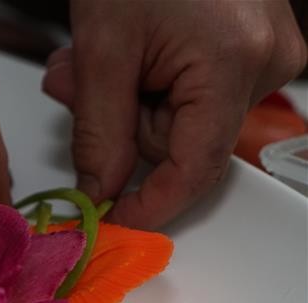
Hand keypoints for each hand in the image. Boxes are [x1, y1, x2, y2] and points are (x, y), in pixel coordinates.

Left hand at [42, 0, 306, 228]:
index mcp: (234, 64)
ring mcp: (264, 53)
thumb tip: (101, 191)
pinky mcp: (249, 45)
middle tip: (74, 82)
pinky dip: (148, 83)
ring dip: (126, 101)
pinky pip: (192, 93)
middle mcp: (266, 62)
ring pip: (181, 120)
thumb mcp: (101, 50)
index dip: (148, 204)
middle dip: (119, 125)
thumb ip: (100, 134)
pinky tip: (126, 52)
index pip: (194, 170)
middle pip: (181, 144)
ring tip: (93, 55)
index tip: (110, 219)